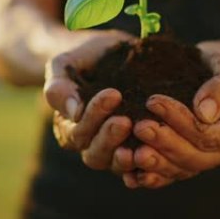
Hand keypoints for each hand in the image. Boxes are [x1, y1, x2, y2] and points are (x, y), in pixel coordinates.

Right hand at [44, 30, 136, 173]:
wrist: (107, 54)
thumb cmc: (81, 59)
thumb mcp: (63, 65)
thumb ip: (60, 87)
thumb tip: (74, 111)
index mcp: (69, 128)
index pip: (77, 132)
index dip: (94, 116)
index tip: (113, 94)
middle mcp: (90, 144)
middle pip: (95, 154)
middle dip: (110, 138)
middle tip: (125, 121)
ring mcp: (115, 148)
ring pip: (117, 163)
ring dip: (128, 156)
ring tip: (142, 141)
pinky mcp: (138, 147)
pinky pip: (141, 164)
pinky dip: (148, 165)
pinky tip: (159, 154)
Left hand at [123, 40, 219, 188]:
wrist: (211, 68)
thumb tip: (205, 114)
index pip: (209, 135)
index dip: (181, 122)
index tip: (154, 102)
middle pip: (195, 158)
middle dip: (165, 143)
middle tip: (139, 127)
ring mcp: (207, 159)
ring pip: (181, 170)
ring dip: (155, 164)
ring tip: (130, 152)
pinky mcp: (188, 162)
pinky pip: (170, 175)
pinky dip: (151, 177)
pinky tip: (130, 173)